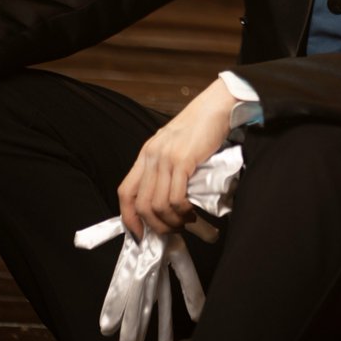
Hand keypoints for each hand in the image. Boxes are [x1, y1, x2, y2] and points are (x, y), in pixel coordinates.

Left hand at [118, 79, 235, 237]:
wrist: (216, 107)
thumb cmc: (200, 127)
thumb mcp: (174, 146)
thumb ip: (165, 167)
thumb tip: (166, 198)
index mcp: (146, 155)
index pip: (125, 192)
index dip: (128, 217)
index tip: (139, 234)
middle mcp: (151, 157)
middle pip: (141, 204)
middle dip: (154, 225)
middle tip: (171, 231)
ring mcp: (165, 159)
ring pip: (158, 204)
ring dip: (171, 221)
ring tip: (185, 222)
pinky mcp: (182, 161)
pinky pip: (176, 197)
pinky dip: (182, 211)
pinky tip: (191, 212)